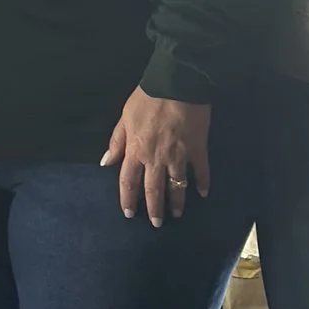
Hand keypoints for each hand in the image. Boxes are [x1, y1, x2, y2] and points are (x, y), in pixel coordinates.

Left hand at [101, 88, 210, 224]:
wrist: (176, 84)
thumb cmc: (147, 98)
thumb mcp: (125, 117)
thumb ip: (117, 141)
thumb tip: (106, 163)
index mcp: (136, 150)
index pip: (128, 181)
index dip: (128, 199)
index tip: (129, 213)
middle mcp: (156, 158)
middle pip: (153, 189)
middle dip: (154, 208)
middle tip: (157, 224)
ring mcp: (178, 156)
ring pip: (177, 186)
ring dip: (177, 202)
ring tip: (177, 214)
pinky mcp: (198, 150)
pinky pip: (201, 171)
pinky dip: (202, 183)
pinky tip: (203, 193)